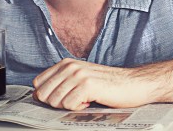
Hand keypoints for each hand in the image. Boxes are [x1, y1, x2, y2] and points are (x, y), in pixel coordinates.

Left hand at [32, 55, 172, 110]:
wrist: (134, 84)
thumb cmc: (108, 85)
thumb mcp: (81, 79)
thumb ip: (61, 84)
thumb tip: (39, 96)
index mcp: (66, 63)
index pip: (38, 83)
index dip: (46, 96)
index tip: (61, 100)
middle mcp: (70, 66)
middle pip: (43, 94)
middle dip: (55, 103)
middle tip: (74, 102)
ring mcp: (78, 74)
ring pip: (55, 100)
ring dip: (68, 106)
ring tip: (84, 100)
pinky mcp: (87, 85)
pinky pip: (68, 104)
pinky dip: (77, 108)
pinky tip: (90, 102)